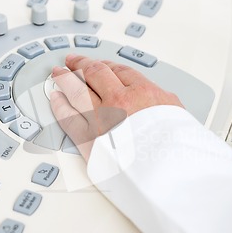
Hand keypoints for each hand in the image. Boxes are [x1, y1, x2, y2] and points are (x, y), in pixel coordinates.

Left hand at [50, 54, 183, 160]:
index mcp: (142, 92)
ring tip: (58, 73)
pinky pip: (68, 116)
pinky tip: (55, 98)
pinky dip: (59, 105)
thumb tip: (155, 98)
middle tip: (73, 60)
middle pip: (94, 74)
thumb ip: (161, 101)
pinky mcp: (88, 138)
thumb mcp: (176, 114)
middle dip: (82, 65)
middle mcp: (119, 100)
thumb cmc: (173, 148)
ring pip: (77, 90)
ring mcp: (101, 118)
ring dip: (65, 79)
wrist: (164, 171)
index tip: (98, 63)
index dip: (104, 64)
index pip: (118, 70)